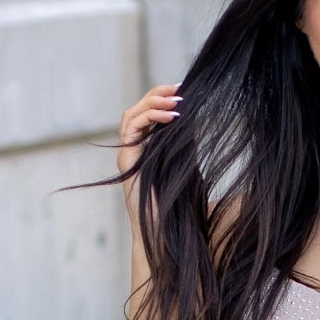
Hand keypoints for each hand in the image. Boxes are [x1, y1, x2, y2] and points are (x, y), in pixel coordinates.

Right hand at [118, 83, 180, 217]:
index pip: (148, 114)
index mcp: (145, 150)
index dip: (162, 98)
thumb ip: (184, 145)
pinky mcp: (125, 162)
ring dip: (152, 102)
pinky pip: (131, 129)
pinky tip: (170, 117)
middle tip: (179, 89)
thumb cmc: (176, 205)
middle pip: (137, 110)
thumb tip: (194, 119)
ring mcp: (126, 156)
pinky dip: (149, 117)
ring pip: (131, 116)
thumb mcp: (184, 166)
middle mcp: (133, 150)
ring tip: (176, 101)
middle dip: (157, 94)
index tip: (183, 90)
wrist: (164, 230)